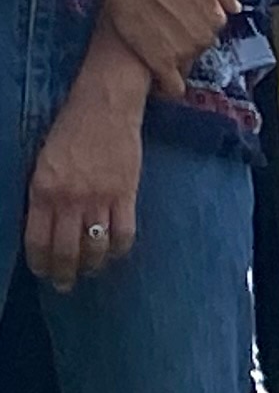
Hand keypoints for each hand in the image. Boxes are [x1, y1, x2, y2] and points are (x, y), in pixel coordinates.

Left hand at [23, 72, 143, 287]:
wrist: (105, 107)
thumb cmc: (70, 132)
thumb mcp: (43, 164)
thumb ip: (43, 196)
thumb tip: (47, 227)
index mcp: (43, 190)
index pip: (38, 240)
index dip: (40, 263)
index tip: (43, 272)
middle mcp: (70, 199)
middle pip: (67, 251)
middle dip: (64, 274)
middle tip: (64, 285)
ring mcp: (100, 198)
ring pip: (95, 248)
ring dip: (91, 266)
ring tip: (89, 271)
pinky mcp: (126, 194)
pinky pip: (123, 234)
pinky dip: (118, 249)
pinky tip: (113, 253)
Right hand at [73, 0, 239, 80]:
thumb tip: (235, 8)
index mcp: (217, 18)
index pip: (212, 29)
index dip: (195, 23)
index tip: (180, 19)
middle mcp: (206, 38)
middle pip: (200, 47)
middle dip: (186, 40)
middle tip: (163, 29)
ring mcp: (185, 52)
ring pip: (186, 64)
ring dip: (175, 59)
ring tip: (154, 46)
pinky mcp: (162, 63)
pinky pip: (174, 87)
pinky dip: (170, 88)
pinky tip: (162, 85)